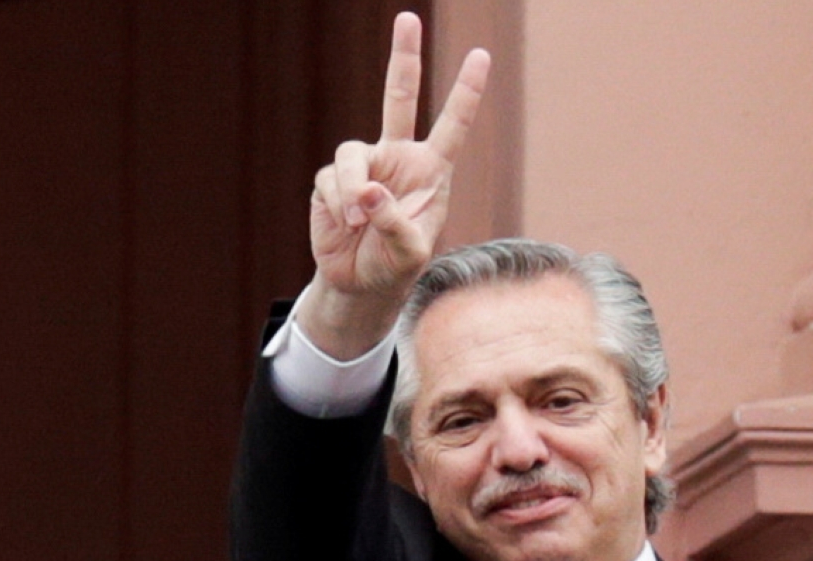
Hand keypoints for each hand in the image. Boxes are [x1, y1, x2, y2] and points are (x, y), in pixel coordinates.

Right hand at [301, 12, 489, 358]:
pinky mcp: (333, 180)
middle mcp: (398, 158)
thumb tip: (367, 191)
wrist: (361, 282)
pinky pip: (331, 180)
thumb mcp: (410, 252)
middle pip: (398, 97)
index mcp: (431, 171)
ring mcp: (364, 165)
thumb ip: (395, 221)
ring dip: (352, 189)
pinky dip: (338, 204)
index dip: (465, 92)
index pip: (452, 126)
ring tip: (357, 221)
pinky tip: (345, 225)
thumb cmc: (397, 265)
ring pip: (352, 154)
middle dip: (404, 57)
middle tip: (407, 18)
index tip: (481, 55)